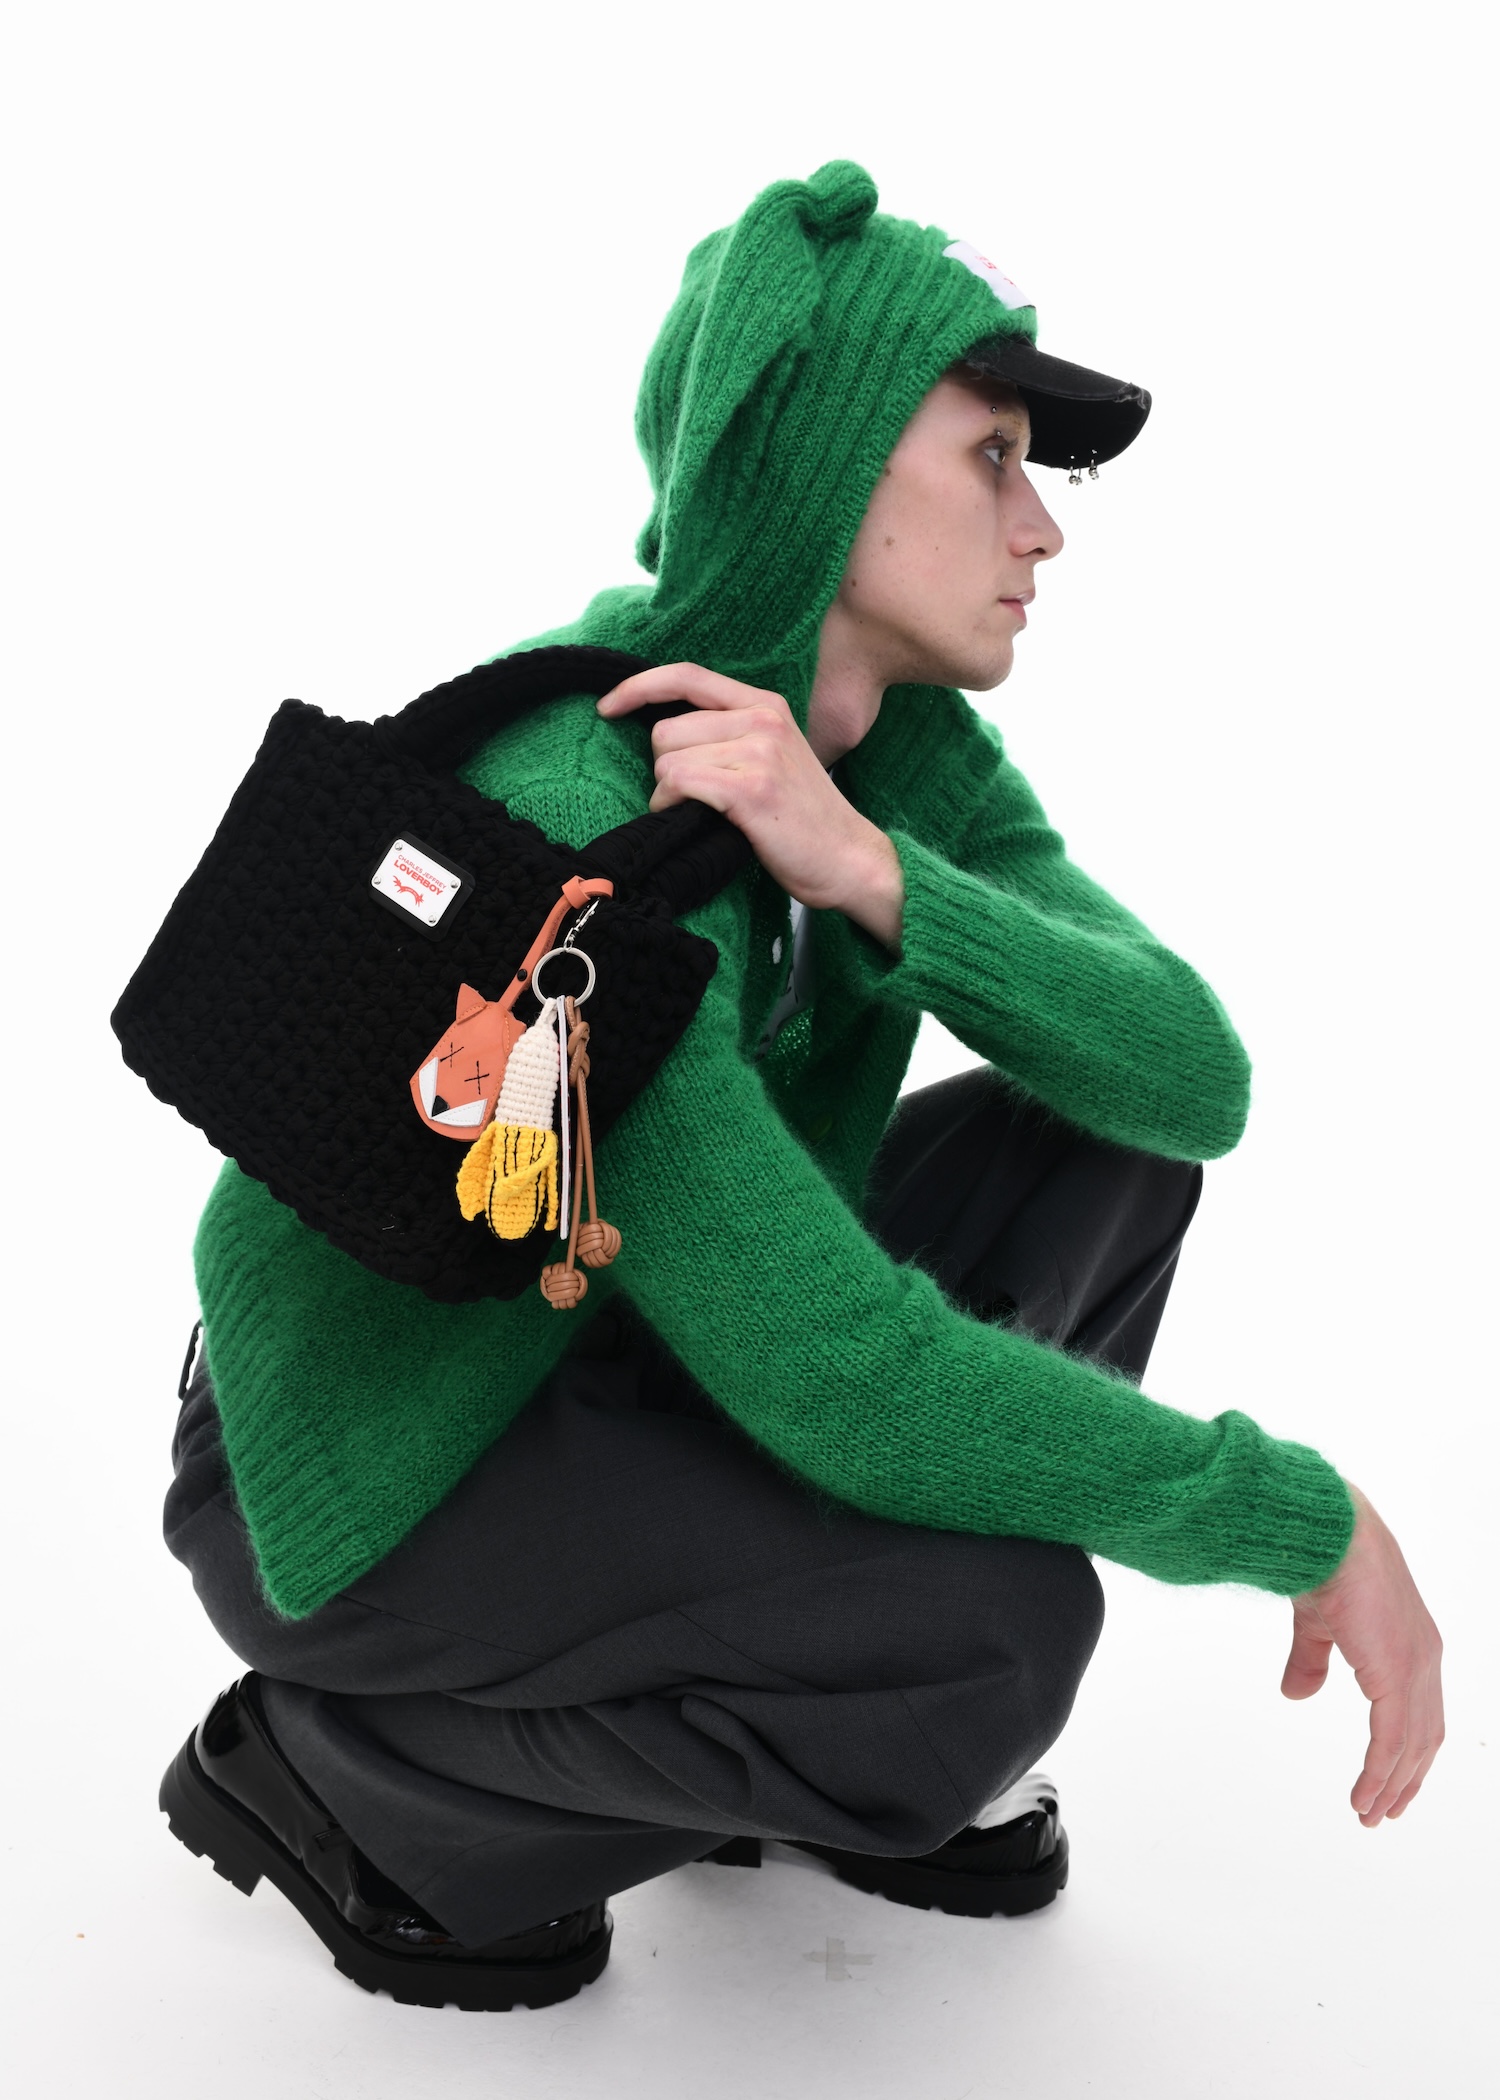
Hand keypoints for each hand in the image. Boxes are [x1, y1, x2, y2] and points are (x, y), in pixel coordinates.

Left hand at [597, 663, 904, 949]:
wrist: (850, 860)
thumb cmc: (804, 819)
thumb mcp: (773, 757)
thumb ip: (730, 735)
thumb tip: (665, 735)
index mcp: (765, 704)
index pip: (686, 676)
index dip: (638, 688)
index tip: (608, 707)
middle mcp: (761, 718)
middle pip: (666, 728)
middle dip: (663, 767)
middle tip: (690, 797)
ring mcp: (758, 751)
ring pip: (668, 758)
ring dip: (666, 793)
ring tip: (698, 812)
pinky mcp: (751, 788)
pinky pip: (679, 782)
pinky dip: (670, 805)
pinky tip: (691, 820)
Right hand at [1282, 1480, 1443, 1825]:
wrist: (1329, 1533)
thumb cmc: (1326, 1562)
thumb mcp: (1319, 1624)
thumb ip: (1312, 1662)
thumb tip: (1297, 1696)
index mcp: (1413, 1645)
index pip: (1421, 1712)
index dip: (1409, 1752)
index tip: (1392, 1784)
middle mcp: (1425, 1660)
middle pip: (1424, 1737)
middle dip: (1405, 1778)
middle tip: (1383, 1812)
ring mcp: (1416, 1669)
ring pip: (1411, 1746)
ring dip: (1390, 1785)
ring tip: (1367, 1814)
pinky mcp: (1398, 1676)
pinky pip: (1392, 1740)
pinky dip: (1379, 1773)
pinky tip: (1363, 1796)